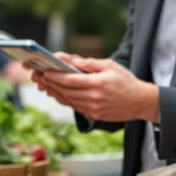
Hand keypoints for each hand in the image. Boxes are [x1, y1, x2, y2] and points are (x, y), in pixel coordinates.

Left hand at [31, 54, 159, 122]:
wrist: (140, 102)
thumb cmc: (125, 81)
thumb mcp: (110, 65)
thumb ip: (89, 63)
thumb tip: (71, 61)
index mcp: (98, 83)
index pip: (69, 80)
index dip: (54, 76)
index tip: (42, 71)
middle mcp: (94, 97)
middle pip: (64, 91)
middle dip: (48, 83)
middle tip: (35, 76)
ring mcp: (93, 108)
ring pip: (67, 100)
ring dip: (52, 92)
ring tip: (41, 84)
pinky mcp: (93, 115)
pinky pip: (73, 106)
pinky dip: (62, 99)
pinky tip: (55, 93)